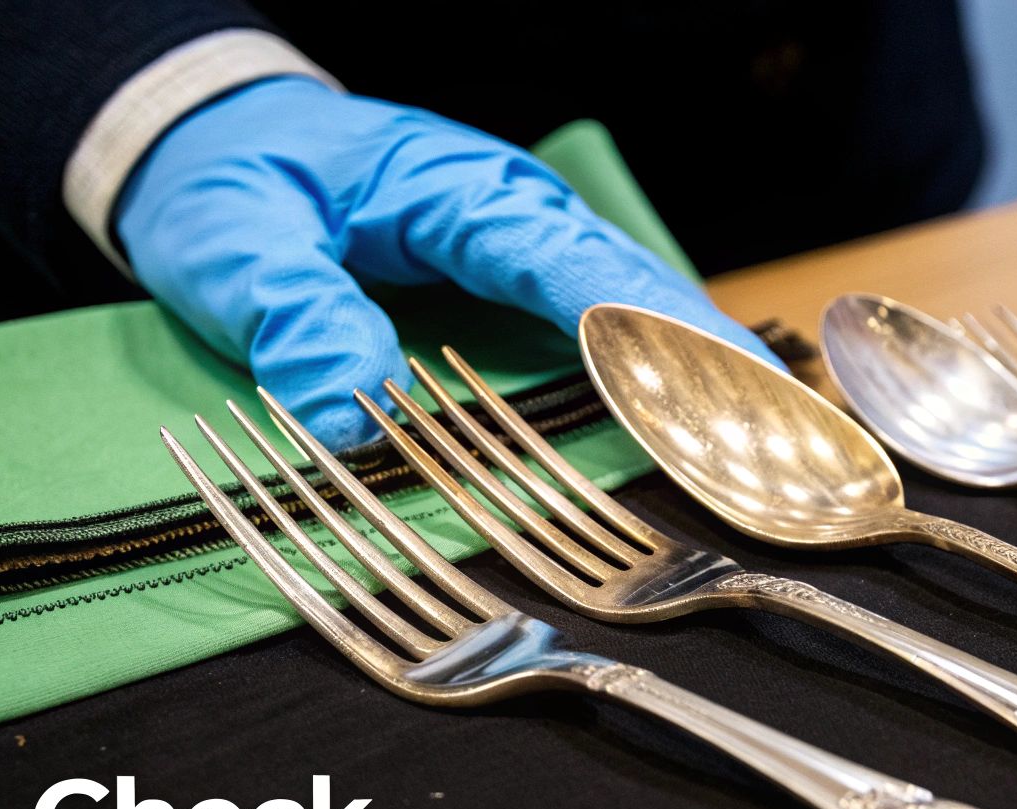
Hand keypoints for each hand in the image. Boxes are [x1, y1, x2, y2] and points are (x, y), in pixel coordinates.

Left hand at [117, 76, 781, 448]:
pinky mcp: (525, 285)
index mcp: (467, 195)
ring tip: (779, 459)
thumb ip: (291, 313)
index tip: (720, 400)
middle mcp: (521, 219)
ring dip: (710, 383)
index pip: (584, 271)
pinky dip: (667, 383)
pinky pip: (615, 332)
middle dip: (721, 371)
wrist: (224, 141)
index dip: (654, 343)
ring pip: (647, 313)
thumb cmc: (236, 182)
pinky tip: (709, 437)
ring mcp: (533, 250)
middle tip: (792, 453)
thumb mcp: (233, 243)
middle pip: (647, 293)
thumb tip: (347, 411)